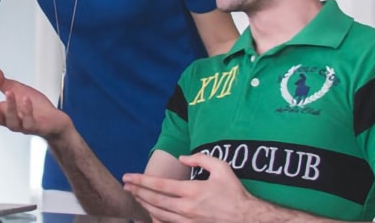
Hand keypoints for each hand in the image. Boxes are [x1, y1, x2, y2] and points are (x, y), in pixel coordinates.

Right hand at [0, 68, 71, 139]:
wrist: (54, 122)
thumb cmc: (35, 108)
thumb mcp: (17, 90)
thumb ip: (3, 83)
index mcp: (4, 112)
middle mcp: (11, 120)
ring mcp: (23, 125)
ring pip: (12, 121)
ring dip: (10, 106)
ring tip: (9, 92)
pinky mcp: (36, 127)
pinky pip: (29, 122)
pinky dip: (27, 110)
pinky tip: (26, 99)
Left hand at [122, 153, 253, 222]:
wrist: (248, 218)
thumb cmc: (234, 192)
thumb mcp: (221, 168)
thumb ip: (199, 159)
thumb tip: (181, 158)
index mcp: (192, 190)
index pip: (158, 185)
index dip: (140, 180)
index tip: (128, 177)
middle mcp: (187, 207)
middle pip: (154, 200)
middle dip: (137, 192)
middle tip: (126, 186)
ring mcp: (189, 221)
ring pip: (159, 214)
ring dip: (145, 205)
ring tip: (135, 197)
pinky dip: (157, 219)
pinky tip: (151, 214)